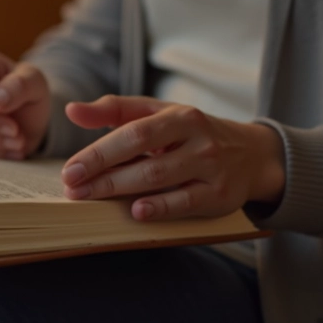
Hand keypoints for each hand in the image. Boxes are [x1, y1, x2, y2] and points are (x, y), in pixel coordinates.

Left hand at [60, 95, 284, 220]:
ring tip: (91, 198)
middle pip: (144, 157)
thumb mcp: (158, 113)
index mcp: (179, 116)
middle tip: (73, 188)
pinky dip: (161, 208)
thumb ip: (114, 110)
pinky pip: (187, 202)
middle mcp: (198, 139)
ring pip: (161, 179)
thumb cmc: (190, 133)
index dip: (99, 152)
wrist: (252, 154)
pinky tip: (136, 212)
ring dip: (122, 190)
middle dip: (104, 174)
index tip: (71, 169)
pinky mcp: (221, 195)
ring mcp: (211, 168)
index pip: (133, 132)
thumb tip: (71, 110)